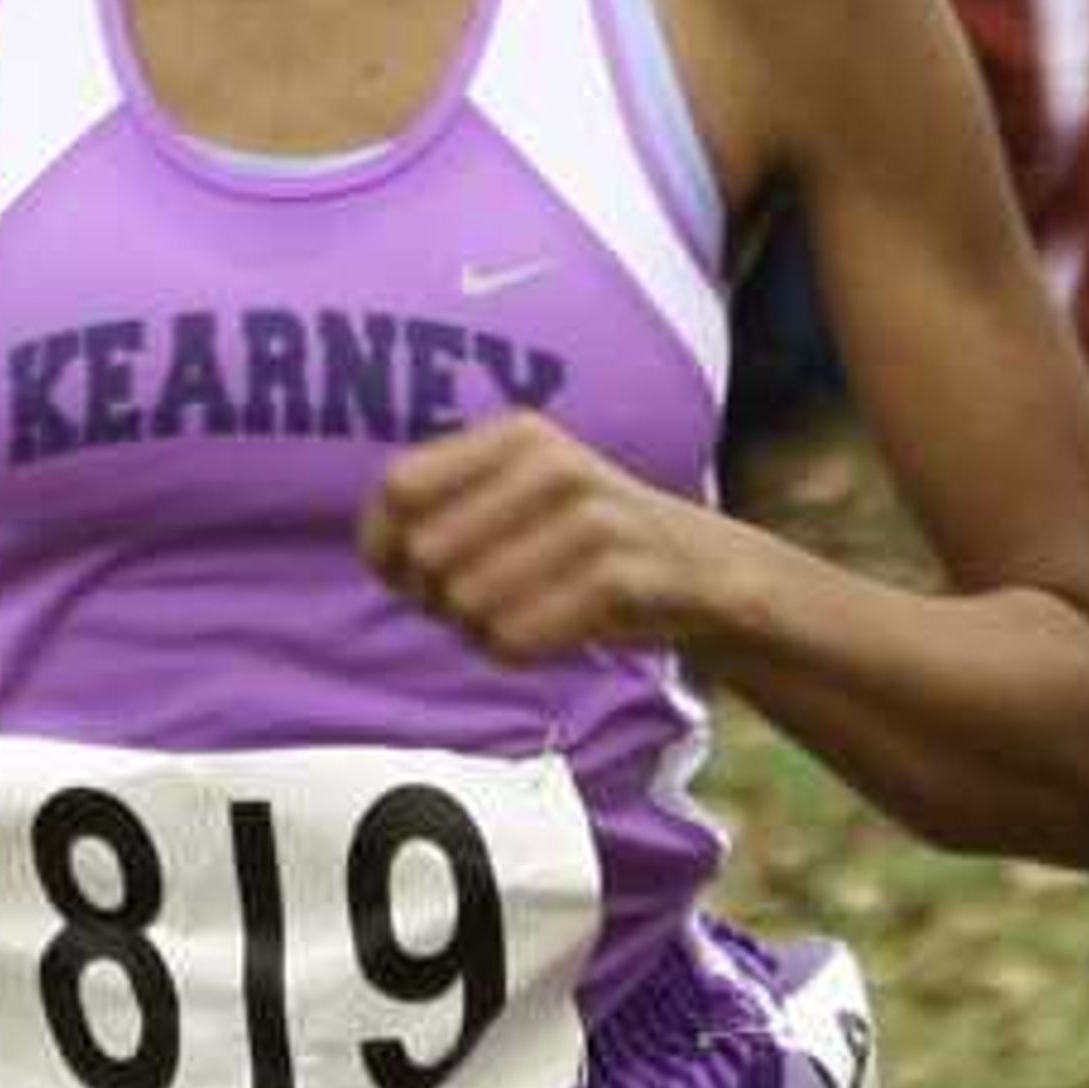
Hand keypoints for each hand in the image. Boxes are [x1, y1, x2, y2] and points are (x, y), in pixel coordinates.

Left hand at [359, 409, 714, 667]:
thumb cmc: (587, 544)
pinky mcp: (620, 579)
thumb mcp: (520, 496)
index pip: (399, 488)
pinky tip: (551, 636)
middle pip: (427, 553)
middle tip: (477, 606)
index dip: (385, 546)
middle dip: (435, 599)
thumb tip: (381, 552)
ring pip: (467, 602)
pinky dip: (516, 652)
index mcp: (518, 436)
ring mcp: (592, 520)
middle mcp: (553, 464)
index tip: (409, 578)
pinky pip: (514, 637)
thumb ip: (444, 507)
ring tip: (520, 617)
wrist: (707, 571)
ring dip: (477, 630)